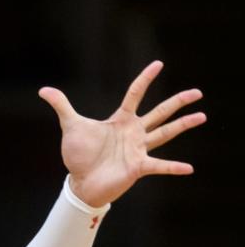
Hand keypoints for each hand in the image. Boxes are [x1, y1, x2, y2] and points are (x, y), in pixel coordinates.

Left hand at [39, 60, 205, 207]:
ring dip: (183, 125)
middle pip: (160, 112)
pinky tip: (189, 168)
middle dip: (178, 102)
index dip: (145, 79)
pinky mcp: (138, 167)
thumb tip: (43, 90)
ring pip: (166, 133)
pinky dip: (173, 167)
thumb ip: (61, 106)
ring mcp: (138, 149)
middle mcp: (133, 133)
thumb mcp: (70, 126)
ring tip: (202, 116)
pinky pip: (159, 165)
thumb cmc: (78, 155)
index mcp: (120, 120)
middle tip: (198, 92)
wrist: (80, 183)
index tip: (158, 64)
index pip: (135, 94)